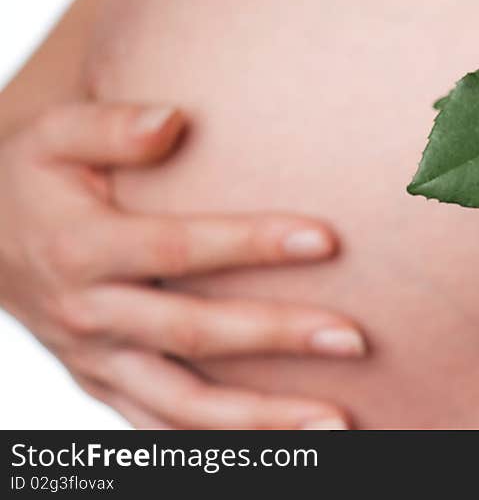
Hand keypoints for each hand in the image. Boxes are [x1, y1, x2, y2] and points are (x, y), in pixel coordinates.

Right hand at [0, 102, 365, 428]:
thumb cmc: (31, 173)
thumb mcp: (55, 134)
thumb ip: (114, 125)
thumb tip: (174, 119)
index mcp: (82, 248)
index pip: (178, 249)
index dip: (251, 244)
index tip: (324, 238)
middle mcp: (91, 314)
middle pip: (194, 335)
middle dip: (278, 338)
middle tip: (353, 338)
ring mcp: (96, 361)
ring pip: (182, 408)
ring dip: (261, 423)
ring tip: (338, 423)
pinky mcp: (102, 385)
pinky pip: (160, 429)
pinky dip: (216, 447)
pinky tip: (280, 451)